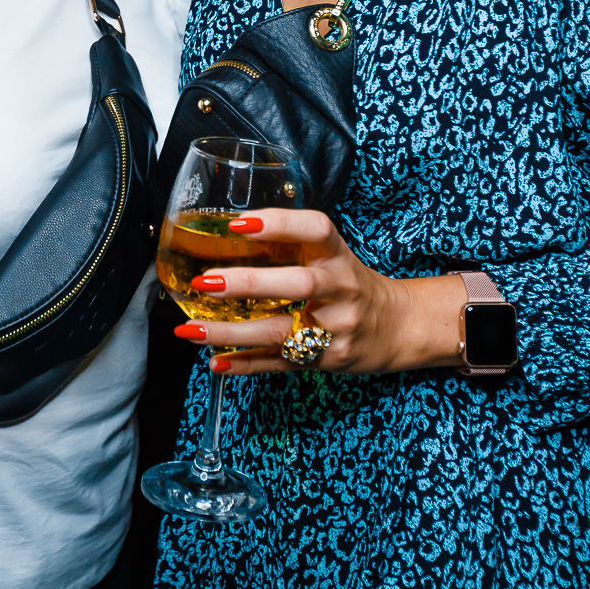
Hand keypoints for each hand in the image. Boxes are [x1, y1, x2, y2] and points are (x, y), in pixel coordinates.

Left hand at [173, 208, 464, 374]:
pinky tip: (216, 362)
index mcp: (338, 256)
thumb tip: (226, 233)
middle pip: (299, 285)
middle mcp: (340, 290)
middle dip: (250, 284)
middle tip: (205, 281)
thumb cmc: (350, 283)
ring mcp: (335, 329)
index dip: (280, 223)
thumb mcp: (332, 256)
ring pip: (282, 332)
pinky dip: (246, 365)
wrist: (397, 327)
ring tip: (192, 329)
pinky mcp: (326, 360)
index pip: (315, 231)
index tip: (239, 223)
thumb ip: (291, 246)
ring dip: (233, 332)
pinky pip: (281, 364)